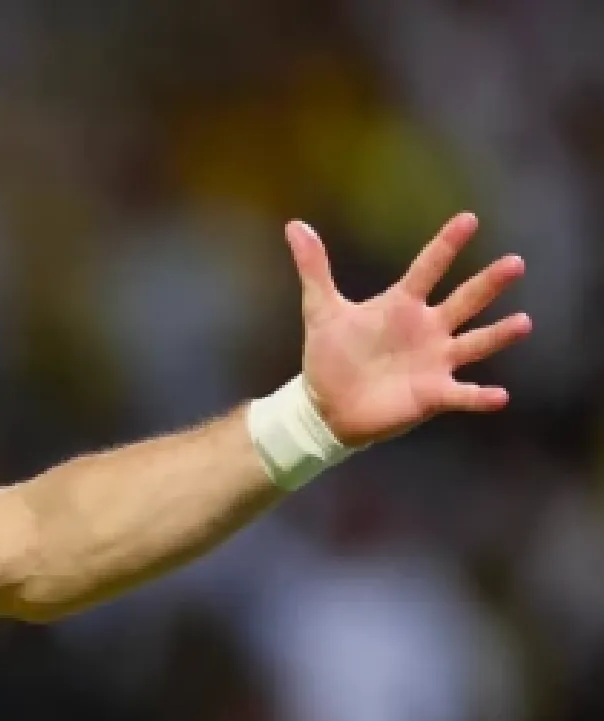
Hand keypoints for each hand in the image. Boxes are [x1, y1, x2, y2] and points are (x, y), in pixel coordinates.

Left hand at [288, 211, 530, 447]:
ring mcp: (434, 361)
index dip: (446, 245)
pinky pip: (462, 395)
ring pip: (474, 343)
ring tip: (523, 322)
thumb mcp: (321, 310)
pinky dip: (480, 397)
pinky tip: (500, 397)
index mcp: (402, 305)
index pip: (428, 268)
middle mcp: (428, 328)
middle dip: (488, 283)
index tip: (468, 219)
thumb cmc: (330, 355)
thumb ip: (314, 268)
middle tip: (514, 263)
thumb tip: (294, 226)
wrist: (325, 405)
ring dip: (498, 335)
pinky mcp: (433, 394)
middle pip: (464, 300)